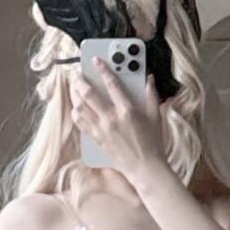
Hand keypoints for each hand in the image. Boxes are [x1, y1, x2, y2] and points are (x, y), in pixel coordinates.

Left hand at [70, 62, 167, 183]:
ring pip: (80, 108)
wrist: (145, 168)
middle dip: (80, 80)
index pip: (111, 84)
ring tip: (74, 88)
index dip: (102, 69)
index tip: (95, 60)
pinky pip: (81, 124)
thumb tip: (149, 78)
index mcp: (127, 110)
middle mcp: (111, 119)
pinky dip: (76, 113)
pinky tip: (76, 107)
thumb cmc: (152, 143)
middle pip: (89, 94)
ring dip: (74, 95)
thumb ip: (151, 95)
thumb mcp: (155, 116)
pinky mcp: (97, 140)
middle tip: (77, 73)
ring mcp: (102, 130)